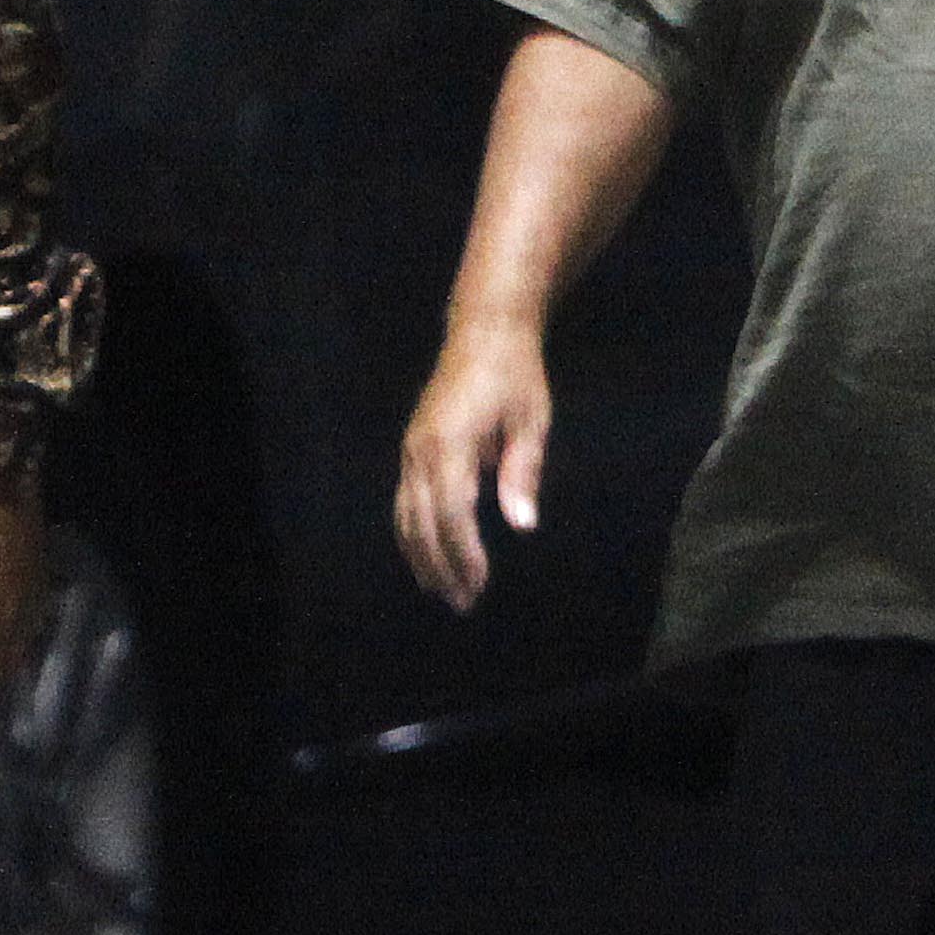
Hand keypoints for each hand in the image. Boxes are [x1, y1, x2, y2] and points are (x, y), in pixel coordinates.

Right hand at [396, 319, 551, 614]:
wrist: (484, 331)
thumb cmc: (515, 375)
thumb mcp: (530, 421)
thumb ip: (522, 473)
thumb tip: (522, 525)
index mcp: (450, 443)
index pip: (452, 514)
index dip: (464, 553)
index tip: (479, 584)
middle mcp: (420, 450)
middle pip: (422, 523)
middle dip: (441, 566)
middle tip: (463, 603)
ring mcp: (410, 449)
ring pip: (405, 516)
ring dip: (422, 556)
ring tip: (443, 590)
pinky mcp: (411, 447)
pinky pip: (404, 500)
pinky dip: (412, 533)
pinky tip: (427, 556)